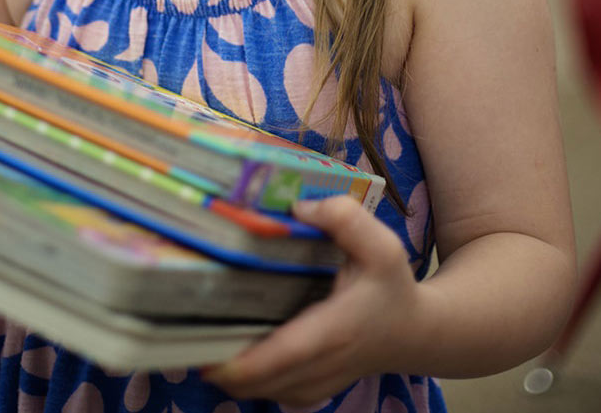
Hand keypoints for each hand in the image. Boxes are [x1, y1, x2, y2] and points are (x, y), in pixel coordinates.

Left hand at [202, 196, 423, 404]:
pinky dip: (243, 376)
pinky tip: (227, 342)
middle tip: (183, 322)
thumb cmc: (393, 287)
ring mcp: (312, 386)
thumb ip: (344, 217)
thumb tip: (298, 206)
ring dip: (226, 370)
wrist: (417, 334)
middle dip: (216, 361)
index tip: (201, 346)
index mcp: (333, 332)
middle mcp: (319, 367)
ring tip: (198, 327)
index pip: (278, 358)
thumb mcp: (381, 244)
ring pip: (256, 392)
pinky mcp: (307, 391)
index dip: (236, 362)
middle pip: (255, 383)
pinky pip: (266, 392)